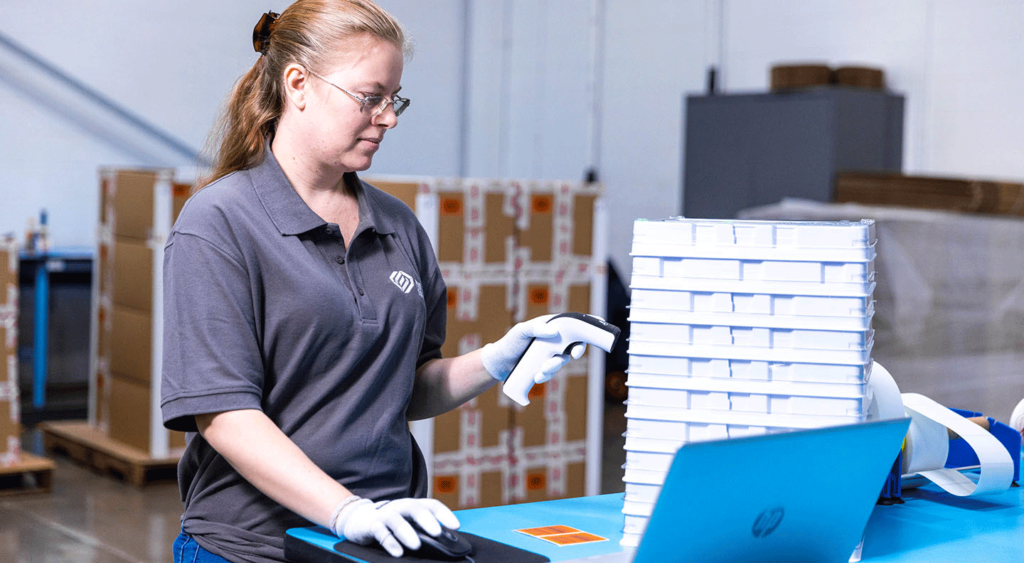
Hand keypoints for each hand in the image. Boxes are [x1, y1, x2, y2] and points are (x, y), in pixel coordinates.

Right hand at [331, 496, 459, 557]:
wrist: (359, 520)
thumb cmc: (391, 523)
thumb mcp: (409, 523)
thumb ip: (424, 530)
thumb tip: (446, 543)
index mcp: (413, 506)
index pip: (431, 505)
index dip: (444, 514)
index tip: (455, 526)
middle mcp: (400, 507)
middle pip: (414, 508)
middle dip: (426, 520)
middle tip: (437, 532)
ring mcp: (385, 515)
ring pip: (396, 520)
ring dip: (407, 532)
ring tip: (416, 545)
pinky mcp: (372, 525)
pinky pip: (381, 533)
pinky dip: (390, 542)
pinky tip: (398, 552)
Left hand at [480, 315, 586, 383]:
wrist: (500, 363)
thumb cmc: (510, 342)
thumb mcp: (520, 331)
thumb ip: (535, 328)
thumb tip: (553, 330)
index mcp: (551, 326)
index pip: (573, 323)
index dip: (588, 323)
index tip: (600, 325)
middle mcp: (555, 339)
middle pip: (575, 343)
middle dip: (576, 350)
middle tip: (573, 355)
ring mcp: (552, 353)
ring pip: (562, 360)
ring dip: (553, 366)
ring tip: (540, 371)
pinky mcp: (547, 365)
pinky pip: (553, 371)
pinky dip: (546, 375)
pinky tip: (536, 377)